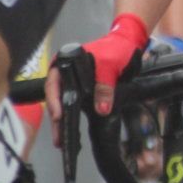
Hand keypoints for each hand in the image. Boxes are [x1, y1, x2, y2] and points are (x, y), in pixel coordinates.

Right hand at [45, 13, 148, 145]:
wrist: (129, 42)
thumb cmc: (116, 48)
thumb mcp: (110, 65)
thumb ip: (105, 86)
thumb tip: (102, 109)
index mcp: (65, 63)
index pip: (53, 83)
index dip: (53, 100)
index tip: (58, 115)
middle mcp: (66, 74)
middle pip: (56, 97)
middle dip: (57, 117)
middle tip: (58, 138)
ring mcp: (75, 83)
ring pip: (65, 103)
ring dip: (64, 120)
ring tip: (62, 140)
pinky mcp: (85, 90)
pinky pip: (77, 104)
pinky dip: (75, 116)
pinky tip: (73, 130)